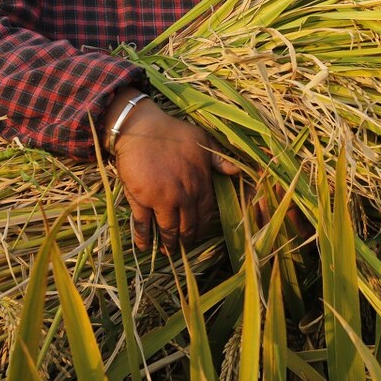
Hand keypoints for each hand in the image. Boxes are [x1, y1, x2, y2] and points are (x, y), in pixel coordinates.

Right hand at [109, 97, 240, 253]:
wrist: (141, 129)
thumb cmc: (172, 132)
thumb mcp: (202, 141)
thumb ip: (220, 159)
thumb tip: (239, 171)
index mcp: (200, 183)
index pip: (206, 214)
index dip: (202, 228)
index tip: (198, 235)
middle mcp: (184, 195)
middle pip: (188, 226)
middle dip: (186, 240)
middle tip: (183, 248)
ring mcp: (162, 199)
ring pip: (168, 229)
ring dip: (168, 244)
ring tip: (167, 252)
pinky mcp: (141, 199)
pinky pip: (144, 224)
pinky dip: (144, 238)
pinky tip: (144, 246)